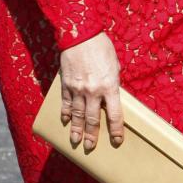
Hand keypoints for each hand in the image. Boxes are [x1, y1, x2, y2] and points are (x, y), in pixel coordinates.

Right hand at [59, 33, 123, 152]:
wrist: (80, 34)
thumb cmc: (101, 47)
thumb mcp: (114, 64)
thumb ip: (113, 80)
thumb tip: (112, 92)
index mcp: (110, 86)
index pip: (115, 115)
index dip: (116, 130)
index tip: (117, 141)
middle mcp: (93, 91)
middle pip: (93, 119)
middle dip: (92, 136)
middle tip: (90, 147)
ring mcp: (78, 89)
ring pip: (76, 115)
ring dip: (76, 129)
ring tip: (75, 141)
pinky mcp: (66, 84)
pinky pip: (65, 103)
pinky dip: (65, 113)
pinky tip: (65, 121)